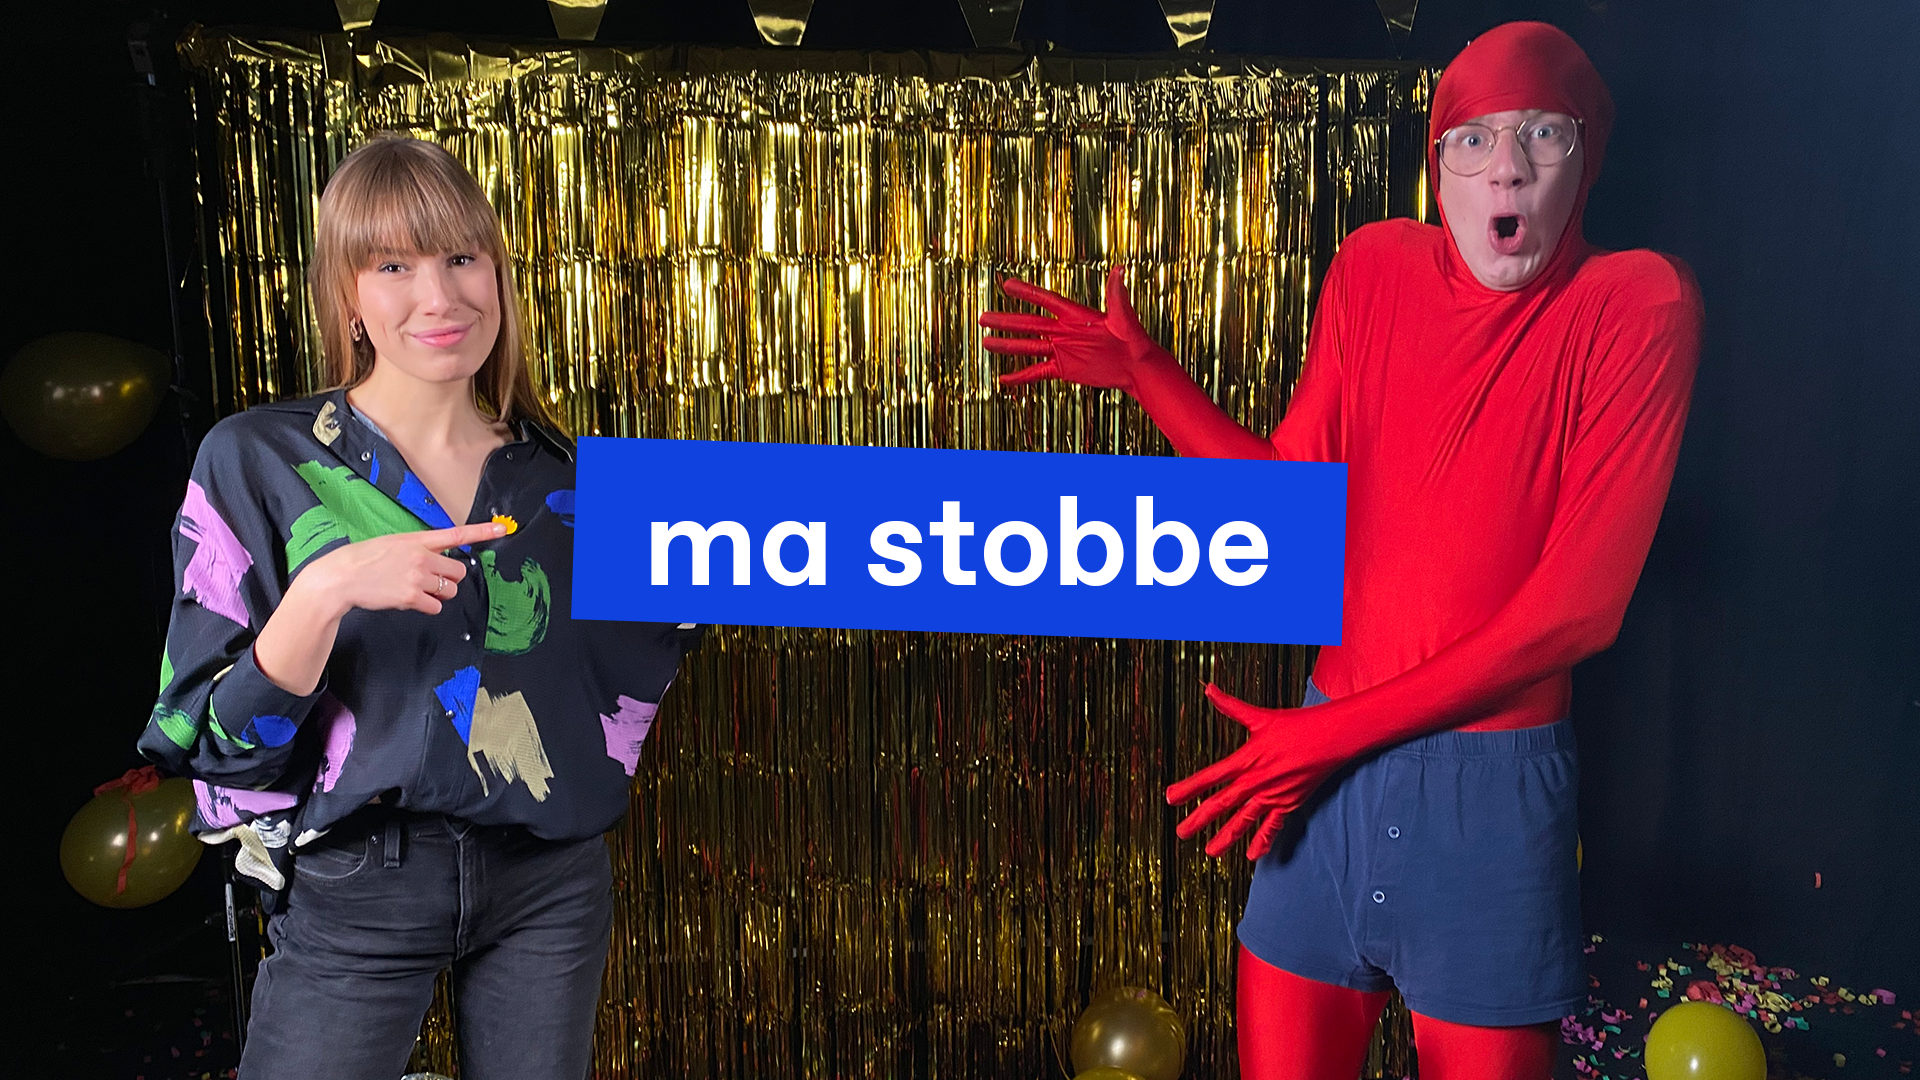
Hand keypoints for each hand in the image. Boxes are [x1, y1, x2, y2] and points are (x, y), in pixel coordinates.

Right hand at [295, 521, 506, 619]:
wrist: (341, 577)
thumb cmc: (363, 560)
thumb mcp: (392, 544)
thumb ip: (417, 549)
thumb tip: (436, 559)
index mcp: (417, 540)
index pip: (456, 534)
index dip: (482, 531)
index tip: (504, 528)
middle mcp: (421, 557)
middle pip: (459, 572)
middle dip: (449, 579)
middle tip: (430, 581)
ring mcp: (417, 577)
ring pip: (449, 591)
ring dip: (439, 594)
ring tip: (415, 590)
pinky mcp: (411, 596)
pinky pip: (435, 607)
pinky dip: (427, 607)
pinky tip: (408, 600)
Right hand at [978, 265, 1168, 391]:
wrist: (1136, 366)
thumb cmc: (1133, 338)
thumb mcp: (1124, 318)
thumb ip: (1117, 296)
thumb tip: (1120, 269)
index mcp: (1075, 315)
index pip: (1045, 300)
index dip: (1026, 292)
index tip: (1006, 284)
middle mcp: (1063, 331)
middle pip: (1028, 323)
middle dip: (1006, 321)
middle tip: (982, 317)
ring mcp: (1061, 350)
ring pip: (1028, 347)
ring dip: (1007, 346)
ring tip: (986, 342)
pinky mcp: (1063, 369)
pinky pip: (1037, 372)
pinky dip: (1020, 377)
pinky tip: (1004, 380)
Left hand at [1165, 683, 1344, 860]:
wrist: (1332, 737)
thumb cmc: (1296, 724)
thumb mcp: (1261, 716)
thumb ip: (1231, 707)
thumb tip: (1209, 689)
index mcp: (1246, 759)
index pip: (1211, 776)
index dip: (1189, 788)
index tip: (1170, 798)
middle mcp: (1257, 780)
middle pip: (1222, 803)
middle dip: (1199, 819)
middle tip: (1181, 832)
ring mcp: (1273, 794)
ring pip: (1244, 820)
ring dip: (1226, 837)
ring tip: (1210, 852)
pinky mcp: (1290, 803)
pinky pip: (1274, 826)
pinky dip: (1263, 841)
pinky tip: (1253, 856)